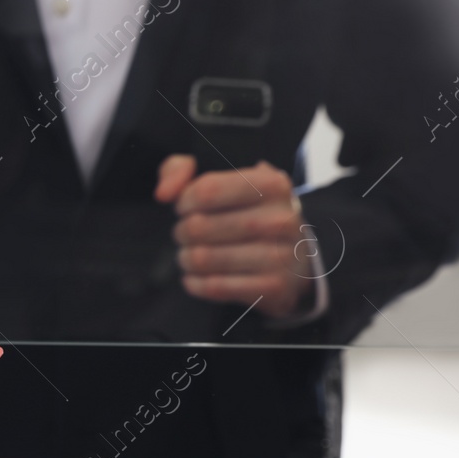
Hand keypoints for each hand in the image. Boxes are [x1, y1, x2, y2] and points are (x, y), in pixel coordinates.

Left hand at [155, 155, 314, 318]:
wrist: (295, 260)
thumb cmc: (247, 214)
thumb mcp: (221, 181)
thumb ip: (180, 171)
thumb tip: (163, 193)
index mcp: (271, 185)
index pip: (205, 191)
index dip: (183, 202)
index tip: (186, 208)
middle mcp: (280, 219)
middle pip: (198, 226)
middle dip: (182, 232)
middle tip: (188, 234)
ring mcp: (280, 255)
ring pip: (201, 258)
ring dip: (186, 258)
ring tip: (192, 254)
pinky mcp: (272, 287)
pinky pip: (213, 286)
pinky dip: (195, 283)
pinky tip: (198, 276)